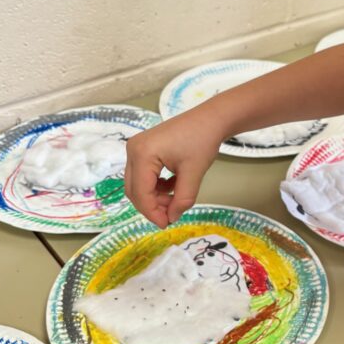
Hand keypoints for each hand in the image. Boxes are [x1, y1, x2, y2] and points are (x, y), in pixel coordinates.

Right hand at [124, 106, 222, 227]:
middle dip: (152, 206)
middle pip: (134, 190)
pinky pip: (143, 176)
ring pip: (138, 184)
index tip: (166, 224)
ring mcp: (136, 148)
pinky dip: (156, 186)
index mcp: (142, 154)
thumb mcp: (193, 173)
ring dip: (154, 197)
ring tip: (176, 200)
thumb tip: (171, 218)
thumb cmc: (202, 140)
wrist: (210, 119)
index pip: (141, 193)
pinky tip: (173, 187)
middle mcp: (133, 150)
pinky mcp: (143, 149)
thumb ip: (182, 199)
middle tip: (171, 216)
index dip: (152, 212)